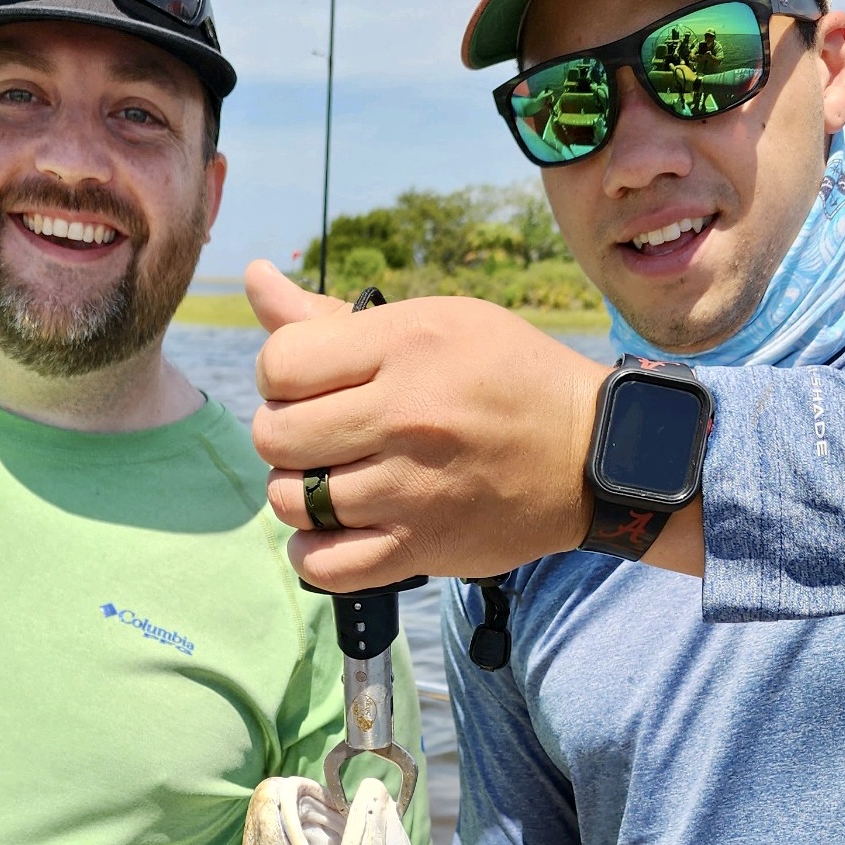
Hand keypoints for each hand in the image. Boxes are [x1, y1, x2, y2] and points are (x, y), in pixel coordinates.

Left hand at [246, 258, 603, 585]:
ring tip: (329, 480)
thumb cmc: (506, 376)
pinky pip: (324, 565)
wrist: (591, 453)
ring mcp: (412, 488)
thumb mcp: (433, 321)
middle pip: (274, 435)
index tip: (311, 385)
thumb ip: (334, 315)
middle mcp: (405, 415)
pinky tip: (333, 528)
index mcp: (405, 346)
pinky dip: (313, 551)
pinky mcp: (422, 547)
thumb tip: (252, 279)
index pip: (279, 364)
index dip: (279, 376)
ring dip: (297, 492)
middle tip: (319, 436)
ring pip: (291, 499)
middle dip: (283, 435)